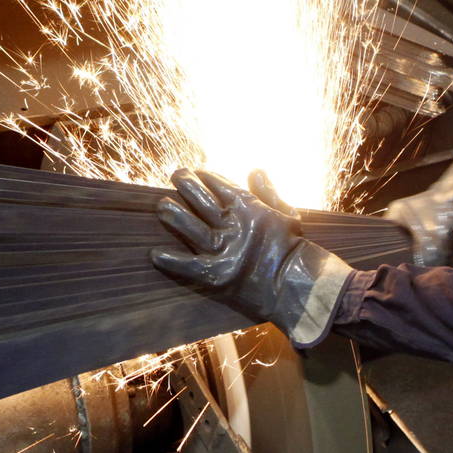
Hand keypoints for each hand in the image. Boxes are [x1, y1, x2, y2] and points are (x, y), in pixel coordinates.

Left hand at [150, 168, 351, 346]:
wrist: (297, 283)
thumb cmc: (293, 248)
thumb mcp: (286, 213)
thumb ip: (268, 191)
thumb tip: (255, 169)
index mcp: (248, 208)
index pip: (221, 185)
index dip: (207, 177)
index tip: (197, 171)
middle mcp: (231, 224)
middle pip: (201, 200)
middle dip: (187, 184)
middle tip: (176, 175)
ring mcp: (222, 249)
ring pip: (189, 226)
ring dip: (174, 214)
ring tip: (161, 204)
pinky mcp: (215, 274)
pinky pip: (186, 265)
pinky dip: (170, 260)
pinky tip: (155, 254)